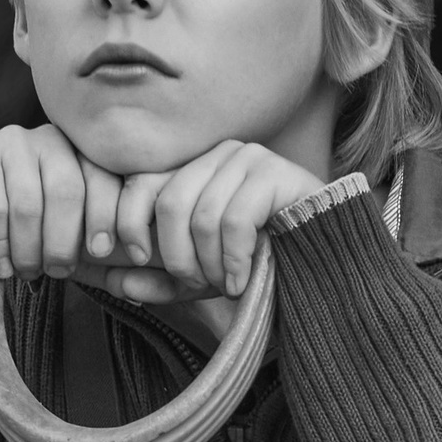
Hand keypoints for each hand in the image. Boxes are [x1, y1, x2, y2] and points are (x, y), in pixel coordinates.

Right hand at [0, 123, 121, 284]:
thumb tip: (155, 276)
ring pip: (28, 202)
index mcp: (84, 155)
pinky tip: (1, 265)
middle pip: (67, 191)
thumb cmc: (38, 242)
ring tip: (27, 271)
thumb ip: (115, 260)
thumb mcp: (82, 254)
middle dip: (64, 242)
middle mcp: (49, 139)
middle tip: (57, 272)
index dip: (106, 218)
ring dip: (29, 249)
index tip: (103, 254)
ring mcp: (9, 143)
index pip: (104, 178)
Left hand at [87, 141, 330, 308]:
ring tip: (228, 285)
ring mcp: (248, 159)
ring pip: (201, 216)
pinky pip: (234, 220)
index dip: (128, 222)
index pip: (139, 184)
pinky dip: (233, 260)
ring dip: (210, 264)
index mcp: (193, 171)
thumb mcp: (203, 278)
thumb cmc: (263, 266)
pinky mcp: (275, 174)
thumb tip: (113, 282)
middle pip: (168, 203)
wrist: (328, 264)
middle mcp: (217, 156)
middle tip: (198, 284)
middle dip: (176, 256)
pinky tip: (242, 282)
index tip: (133, 259)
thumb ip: (159, 281)